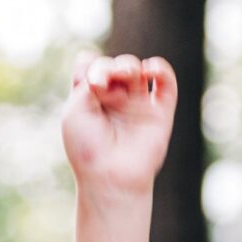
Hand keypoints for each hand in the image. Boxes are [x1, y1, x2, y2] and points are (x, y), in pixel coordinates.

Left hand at [60, 53, 178, 196]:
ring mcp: (137, 105)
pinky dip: (160, 68)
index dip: (91, 67)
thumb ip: (88, 81)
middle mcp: (114, 101)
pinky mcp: (159, 112)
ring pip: (135, 69)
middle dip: (108, 67)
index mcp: (91, 100)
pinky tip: (149, 69)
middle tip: (101, 84)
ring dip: (127, 65)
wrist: (110, 176)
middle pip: (113, 65)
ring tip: (124, 75)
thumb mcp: (75, 110)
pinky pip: (165, 81)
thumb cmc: (87, 148)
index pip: (92, 67)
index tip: (89, 84)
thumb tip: (111, 69)